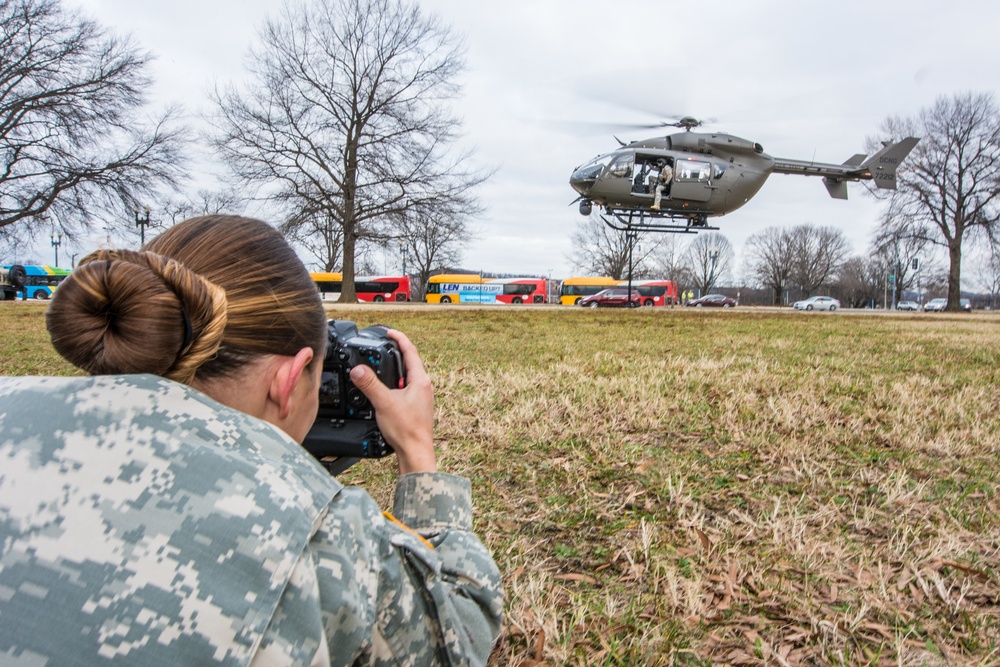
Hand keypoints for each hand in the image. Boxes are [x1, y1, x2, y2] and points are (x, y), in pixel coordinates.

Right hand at [349, 329, 435, 473]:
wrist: (416, 453)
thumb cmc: (406, 430)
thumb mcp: (383, 403)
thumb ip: (369, 384)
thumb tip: (358, 369)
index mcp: (420, 380)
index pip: (410, 351)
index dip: (399, 338)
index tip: (389, 332)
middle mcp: (424, 387)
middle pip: (409, 362)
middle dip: (394, 354)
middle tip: (382, 347)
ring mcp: (421, 398)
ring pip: (406, 377)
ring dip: (393, 371)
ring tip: (379, 368)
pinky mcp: (416, 407)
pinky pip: (404, 389)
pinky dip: (393, 385)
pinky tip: (384, 392)